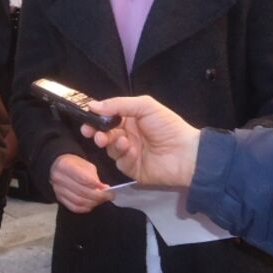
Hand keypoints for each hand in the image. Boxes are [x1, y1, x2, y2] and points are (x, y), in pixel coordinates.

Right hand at [48, 154, 110, 212]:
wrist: (60, 167)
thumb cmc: (75, 165)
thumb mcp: (85, 165)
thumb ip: (93, 177)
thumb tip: (104, 189)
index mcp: (64, 165)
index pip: (82, 178)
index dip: (96, 185)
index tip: (107, 188)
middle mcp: (58, 178)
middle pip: (81, 191)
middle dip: (98, 196)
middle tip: (109, 196)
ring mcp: (57, 189)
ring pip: (78, 201)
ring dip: (93, 202)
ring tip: (102, 199)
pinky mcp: (59, 198)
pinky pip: (74, 207)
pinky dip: (85, 208)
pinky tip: (92, 204)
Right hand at [81, 96, 200, 187]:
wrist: (186, 154)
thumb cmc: (168, 127)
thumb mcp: (145, 106)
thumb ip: (118, 104)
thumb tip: (92, 105)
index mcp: (131, 119)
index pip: (107, 117)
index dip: (95, 118)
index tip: (86, 119)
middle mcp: (128, 135)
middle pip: (104, 133)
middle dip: (97, 132)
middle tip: (93, 133)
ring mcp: (129, 153)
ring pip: (110, 148)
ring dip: (112, 142)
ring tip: (122, 140)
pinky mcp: (132, 168)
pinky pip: (119, 161)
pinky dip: (122, 154)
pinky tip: (130, 149)